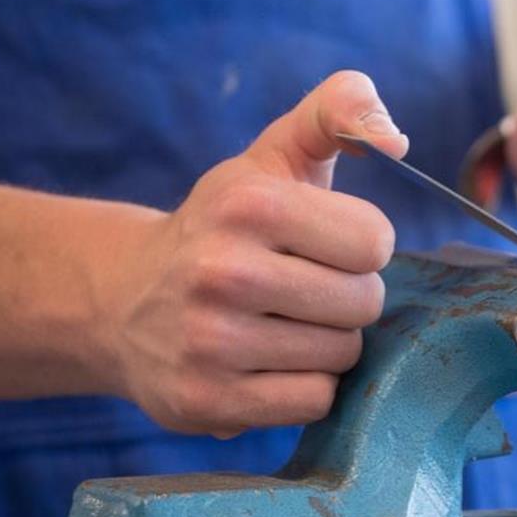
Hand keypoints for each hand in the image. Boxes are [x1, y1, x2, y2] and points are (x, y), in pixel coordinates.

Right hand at [106, 71, 406, 437]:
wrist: (122, 301)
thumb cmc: (224, 226)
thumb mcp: (271, 157)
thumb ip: (336, 114)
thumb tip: (395, 137)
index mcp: (248, 203)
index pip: (375, 242)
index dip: (360, 246)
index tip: (324, 246)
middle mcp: (223, 272)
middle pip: (364, 303)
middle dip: (347, 297)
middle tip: (302, 291)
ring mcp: (210, 343)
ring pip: (342, 355)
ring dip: (326, 344)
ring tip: (281, 326)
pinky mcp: (207, 402)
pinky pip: (314, 402)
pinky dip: (304, 387)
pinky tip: (268, 366)